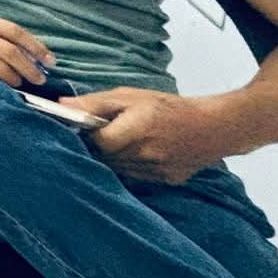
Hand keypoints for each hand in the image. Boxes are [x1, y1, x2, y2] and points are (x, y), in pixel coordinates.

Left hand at [65, 88, 238, 183]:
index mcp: (137, 130)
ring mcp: (156, 171)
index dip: (85, 137)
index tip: (80, 129)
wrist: (215, 127)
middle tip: (94, 137)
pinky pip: (135, 177)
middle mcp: (146, 154)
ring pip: (118, 170)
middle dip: (95, 148)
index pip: (97, 142)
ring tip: (114, 144)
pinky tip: (132, 155)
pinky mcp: (165, 181)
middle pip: (105, 159)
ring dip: (110, 159)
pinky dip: (127, 167)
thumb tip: (61, 106)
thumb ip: (95, 102)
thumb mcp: (131, 96)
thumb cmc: (170, 107)